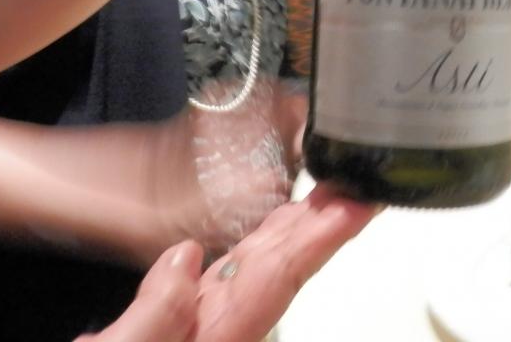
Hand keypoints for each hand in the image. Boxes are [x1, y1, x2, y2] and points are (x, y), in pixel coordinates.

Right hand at [81, 186, 375, 341]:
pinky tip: (267, 231)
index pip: (280, 279)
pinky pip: (225, 278)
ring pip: (256, 271)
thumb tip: (184, 258)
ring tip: (325, 196)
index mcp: (215, 339)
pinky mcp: (182, 323)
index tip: (356, 208)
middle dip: (319, 226)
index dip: (321, 239)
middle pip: (280, 270)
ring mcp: (201, 327)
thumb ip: (154, 317)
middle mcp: (216, 331)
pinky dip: (251, 247)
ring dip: (294, 231)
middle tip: (354, 184)